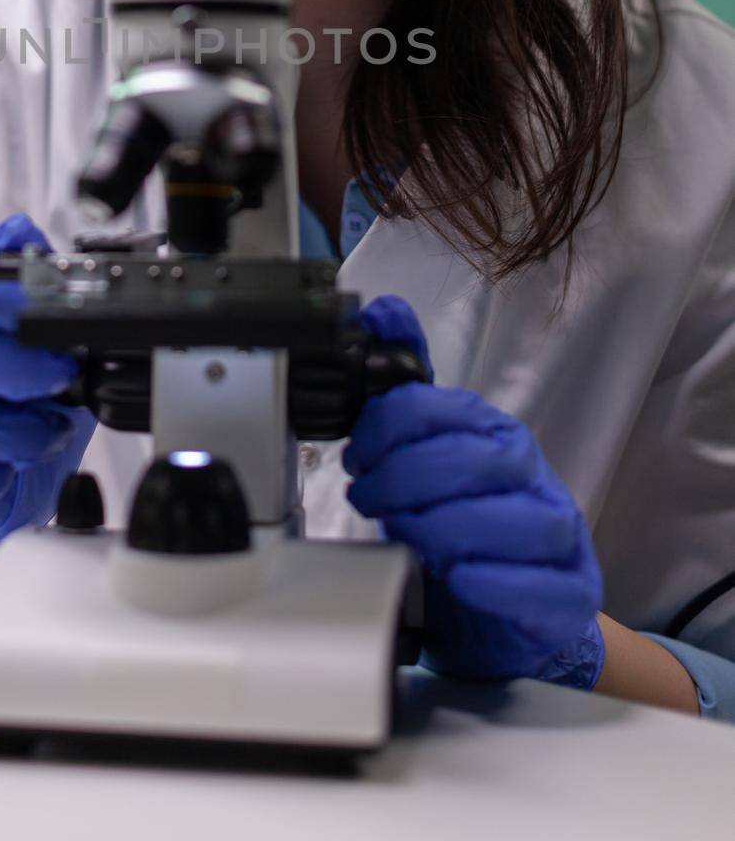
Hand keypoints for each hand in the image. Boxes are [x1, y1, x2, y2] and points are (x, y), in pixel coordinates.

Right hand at [0, 213, 94, 559]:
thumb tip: (21, 229)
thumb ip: (27, 281)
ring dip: (19, 434)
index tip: (57, 314)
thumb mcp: (28, 336)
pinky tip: (7, 473)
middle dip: (14, 367)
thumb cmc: (1, 397)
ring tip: (47, 434)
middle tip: (60, 378)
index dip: (9, 298)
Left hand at [342, 295, 604, 687]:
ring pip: (520, 520)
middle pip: (480, 460)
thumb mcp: (427, 455)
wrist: (506, 615)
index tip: (356, 454)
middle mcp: (531, 476)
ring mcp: (558, 536)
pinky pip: (544, 586)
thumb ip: (405, 390)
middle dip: (408, 477)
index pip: (448, 410)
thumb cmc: (461, 527)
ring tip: (408, 539)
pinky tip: (458, 579)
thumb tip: (383, 311)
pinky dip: (498, 582)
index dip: (390, 428)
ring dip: (450, 527)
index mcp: (494, 434)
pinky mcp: (569, 595)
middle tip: (367, 497)